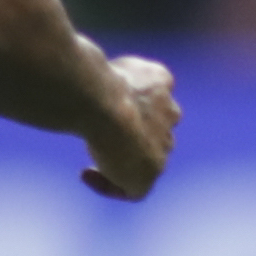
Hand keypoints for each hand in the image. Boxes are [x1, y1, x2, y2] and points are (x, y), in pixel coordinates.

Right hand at [81, 54, 176, 199]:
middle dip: (131, 134)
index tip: (103, 107)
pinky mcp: (149, 175)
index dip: (129, 104)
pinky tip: (86, 173)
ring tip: (94, 153)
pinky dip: (109, 185)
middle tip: (100, 134)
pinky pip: (133, 190)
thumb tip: (89, 81)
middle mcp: (169, 112)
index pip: (154, 95)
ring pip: (147, 160)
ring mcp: (163, 146)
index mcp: (159, 81)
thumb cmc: (91, 80)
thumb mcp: (96, 65)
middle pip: (155, 130)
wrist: (102, 102)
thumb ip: (100, 77)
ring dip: (121, 159)